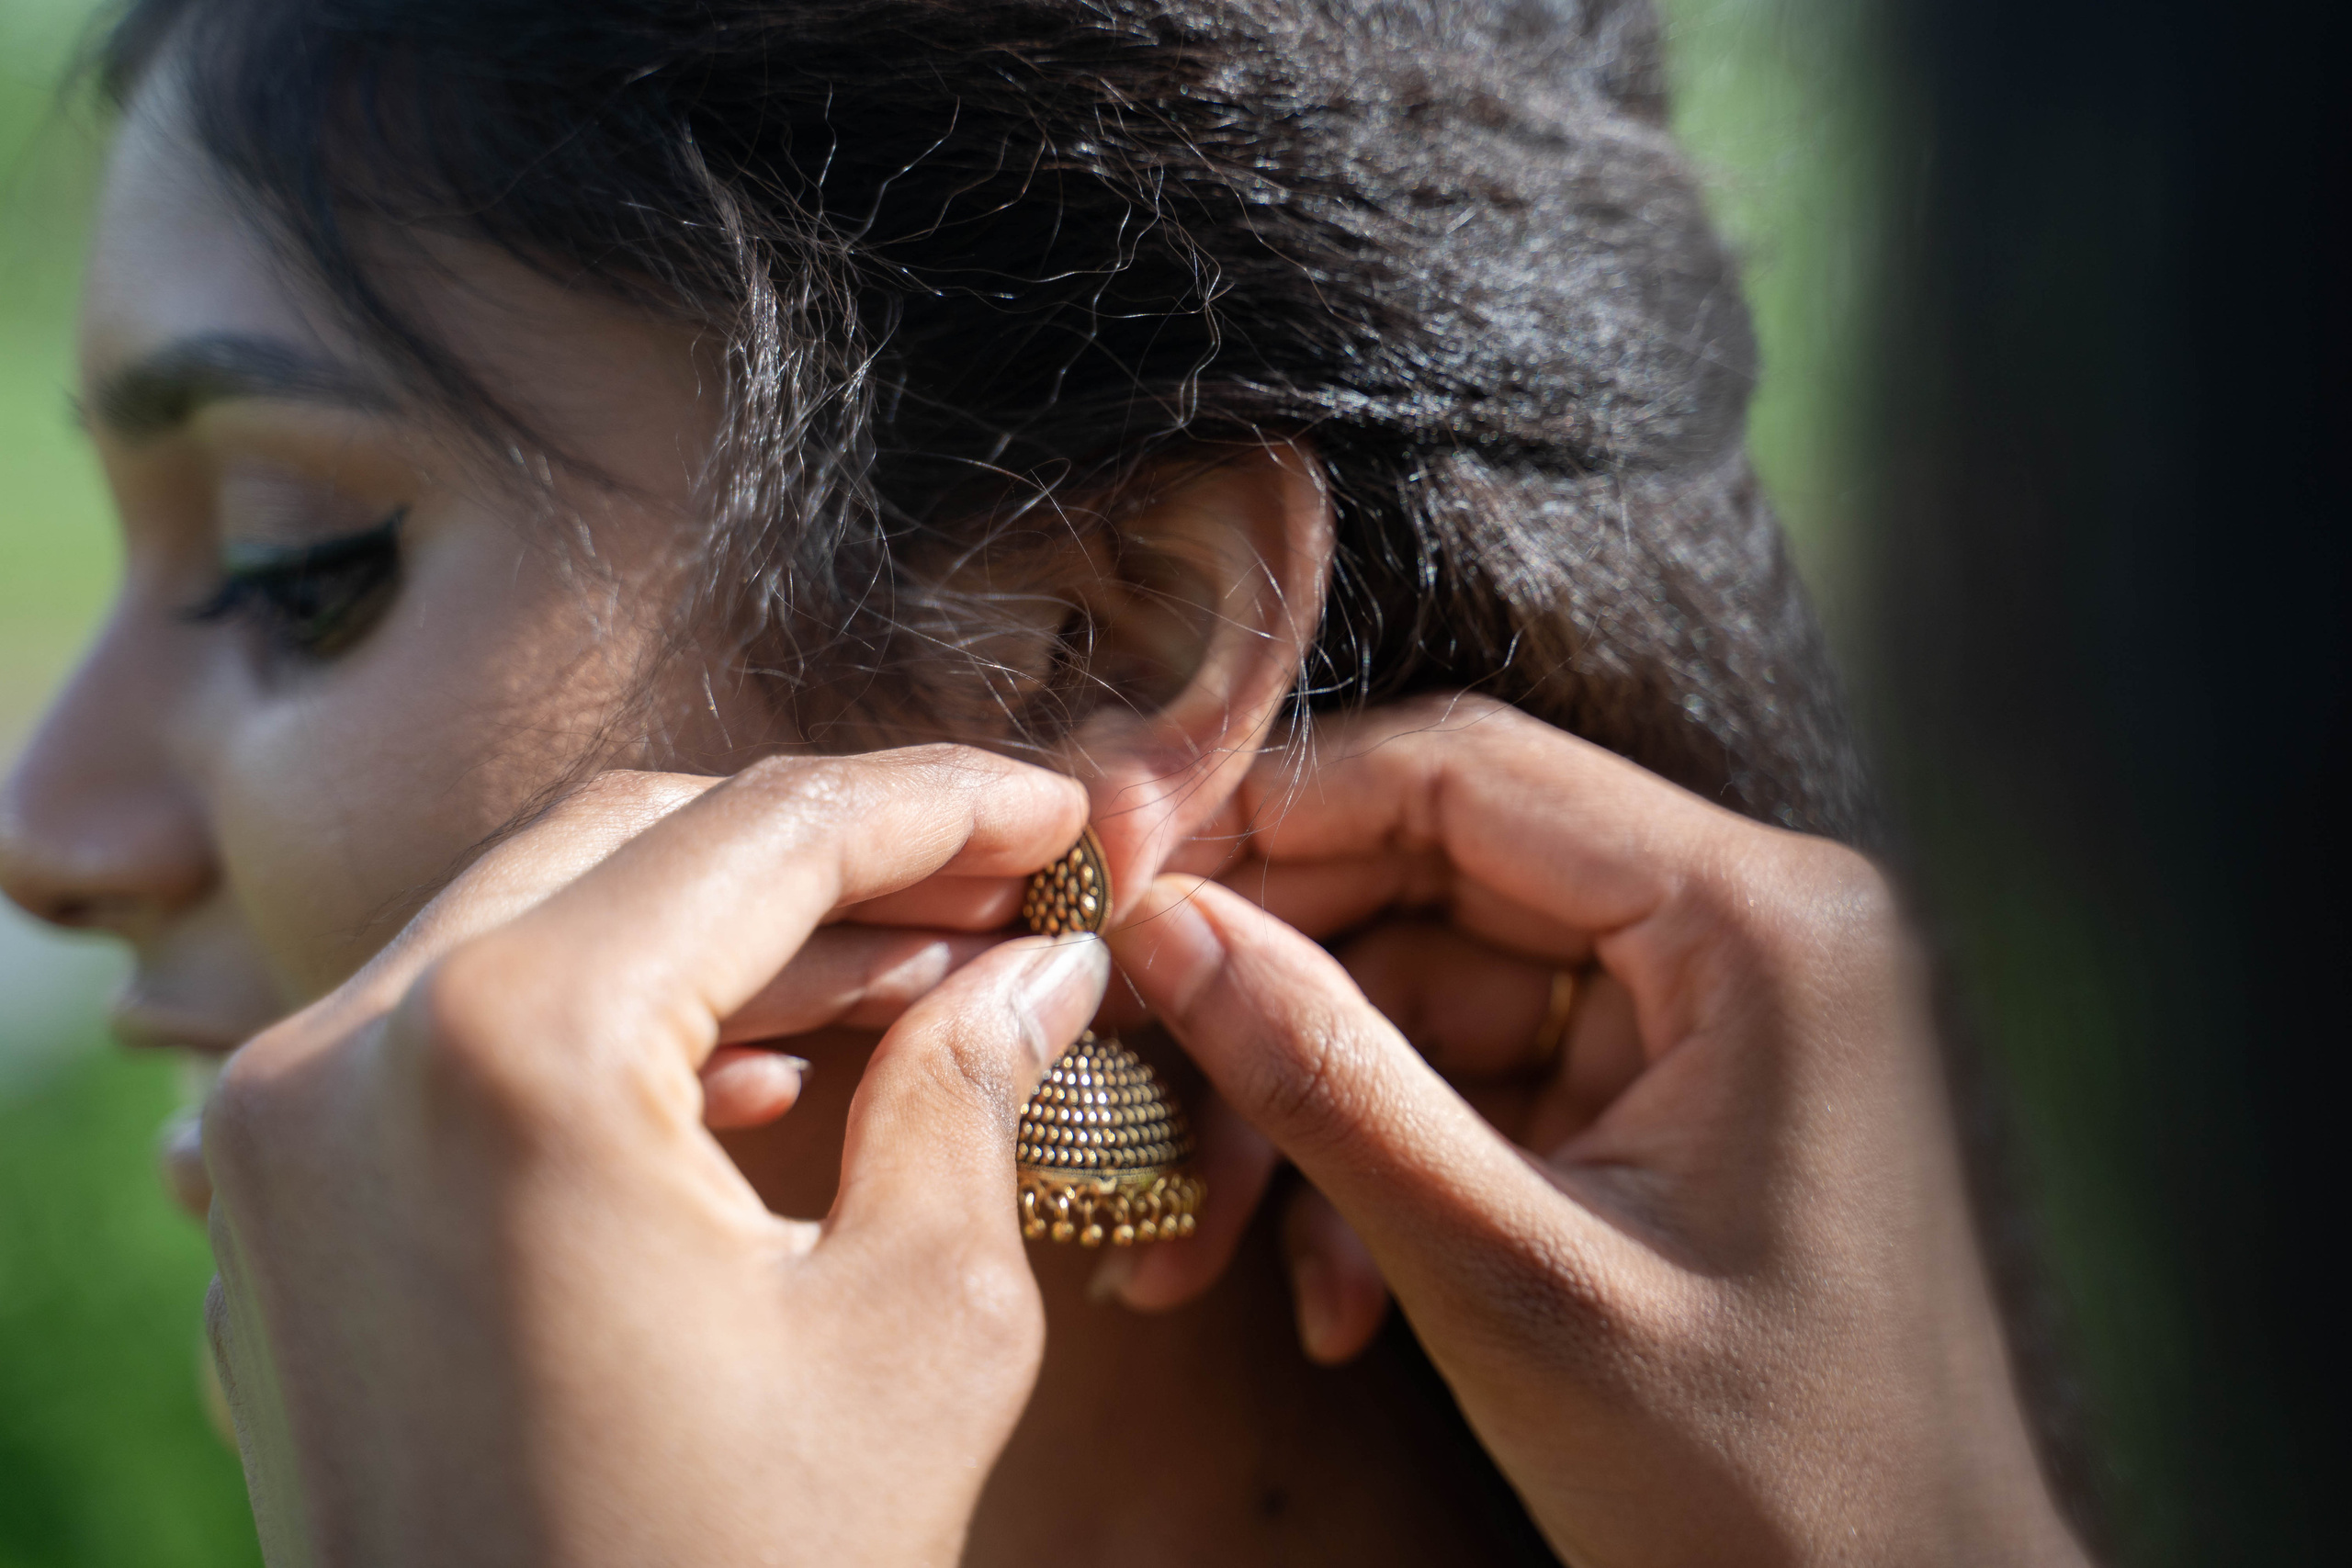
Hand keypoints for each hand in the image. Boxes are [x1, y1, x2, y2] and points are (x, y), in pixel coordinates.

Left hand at [199, 747, 1100, 1566]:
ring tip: (908, 976)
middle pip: (637, 848)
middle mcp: (345, 1056)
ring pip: (537, 931)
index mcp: (510, 1050)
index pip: (768, 835)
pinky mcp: (275, 1230)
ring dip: (726, 939)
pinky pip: (453, 1052)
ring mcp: (279, 1146)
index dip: (940, 806)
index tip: (1053, 815)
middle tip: (996, 894)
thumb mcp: (917, 1325)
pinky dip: (611, 1031)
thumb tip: (1046, 964)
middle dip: (834, 857)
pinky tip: (755, 1073)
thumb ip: (971, 1090)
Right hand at [1107, 697, 2085, 1566]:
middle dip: (1268, 993)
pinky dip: (1382, 1165)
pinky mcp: (1672, 1099)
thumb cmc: (1759, 1485)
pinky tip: (1328, 1297)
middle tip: (1120, 1081)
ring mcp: (1711, 1016)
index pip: (1463, 774)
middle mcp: (1748, 929)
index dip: (1268, 812)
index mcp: (1759, 923)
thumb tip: (1161, 925)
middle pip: (1434, 876)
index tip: (1113, 876)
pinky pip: (1481, 1077)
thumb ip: (1325, 1079)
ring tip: (1191, 1250)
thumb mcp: (1505, 1276)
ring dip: (1304, 1111)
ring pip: (1433, 988)